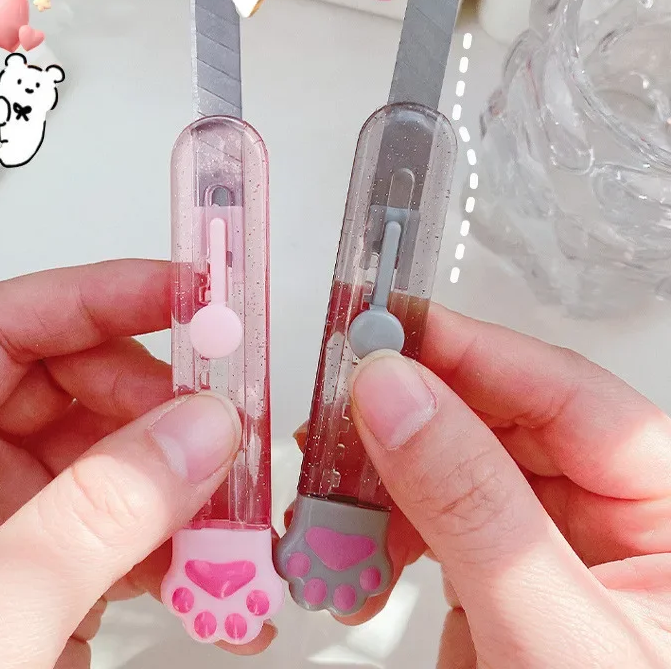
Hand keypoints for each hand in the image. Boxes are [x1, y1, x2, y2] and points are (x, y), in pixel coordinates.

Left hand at [0, 260, 274, 668]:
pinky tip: (218, 561)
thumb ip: (89, 522)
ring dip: (186, 472)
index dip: (96, 298)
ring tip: (236, 504)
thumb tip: (196, 432)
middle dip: (159, 398)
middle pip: (72, 382)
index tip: (184, 296)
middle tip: (225, 420)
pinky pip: (133, 518)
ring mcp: (7, 524)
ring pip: (116, 450)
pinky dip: (186, 534)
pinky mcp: (52, 571)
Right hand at [346, 305, 670, 666]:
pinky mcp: (500, 570)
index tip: (379, 327)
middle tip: (329, 416)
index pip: (560, 391)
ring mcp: (550, 540)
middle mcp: (614, 510)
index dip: (464, 349)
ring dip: (379, 480)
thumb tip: (394, 392)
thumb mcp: (553, 638)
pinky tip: (353, 552)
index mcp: (668, 503)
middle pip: (495, 417)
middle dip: (404, 420)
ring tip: (327, 505)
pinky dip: (380, 528)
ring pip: (451, 462)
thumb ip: (472, 508)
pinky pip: (432, 516)